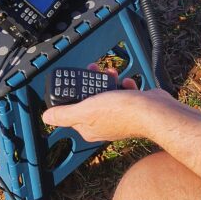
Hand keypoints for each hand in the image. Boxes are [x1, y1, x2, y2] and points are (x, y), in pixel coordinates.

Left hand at [42, 67, 170, 141]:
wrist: (154, 111)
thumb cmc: (122, 111)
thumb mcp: (85, 110)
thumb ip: (65, 114)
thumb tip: (46, 117)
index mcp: (88, 128)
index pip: (72, 112)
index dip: (71, 95)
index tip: (73, 82)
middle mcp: (103, 124)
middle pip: (90, 100)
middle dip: (90, 83)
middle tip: (92, 70)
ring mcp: (119, 117)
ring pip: (107, 95)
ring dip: (107, 81)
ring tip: (111, 73)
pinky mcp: (133, 109)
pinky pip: (124, 93)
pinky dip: (124, 85)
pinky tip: (126, 82)